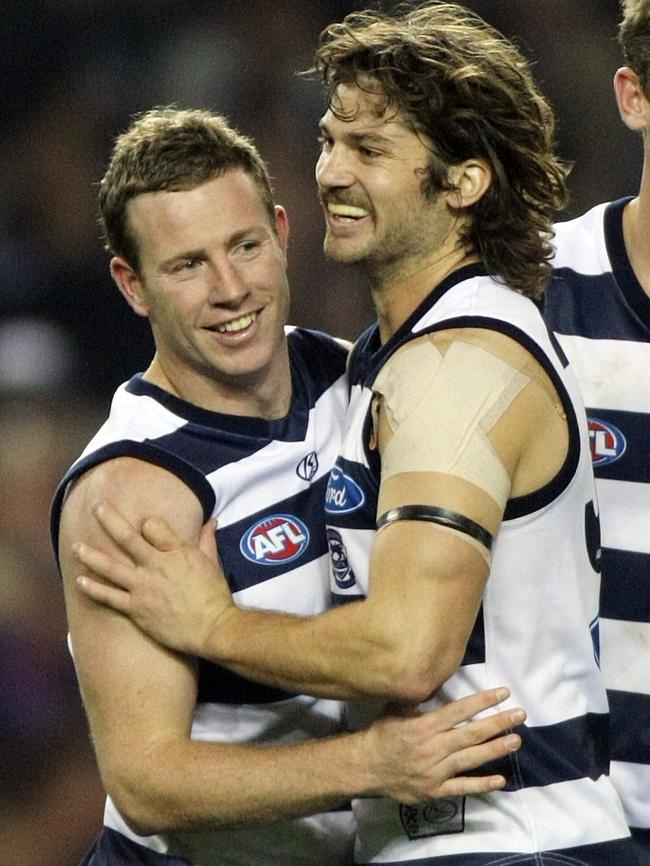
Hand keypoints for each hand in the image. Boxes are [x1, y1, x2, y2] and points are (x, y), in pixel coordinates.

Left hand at [73, 501, 233, 656]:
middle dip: (110, 520)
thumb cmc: (213, 594)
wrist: (212, 628)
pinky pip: (109, 596)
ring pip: (110, 566)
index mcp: (176, 551)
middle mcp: (155, 565)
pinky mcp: (136, 608)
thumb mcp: (211, 562)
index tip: (145, 525)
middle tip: (96, 507)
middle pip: (127, 538)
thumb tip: (210, 520)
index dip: (147, 524)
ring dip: (91, 555)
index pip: (153, 526)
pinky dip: (93, 589)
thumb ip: (206, 539)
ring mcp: (143, 587)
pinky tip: (80, 581)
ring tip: (76, 546)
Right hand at [364, 687, 524, 801]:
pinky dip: (481, 784)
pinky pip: (461, 787)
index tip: (503, 693)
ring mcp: (435, 770)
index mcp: (425, 725)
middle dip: (497, 723)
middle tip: (520, 715)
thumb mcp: (396, 708)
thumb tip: (437, 679)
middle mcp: (433, 746)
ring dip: (495, 749)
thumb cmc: (383, 733)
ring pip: (470, 759)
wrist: (366, 766)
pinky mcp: (435, 790)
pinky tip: (500, 779)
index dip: (483, 701)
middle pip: (471, 734)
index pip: (459, 711)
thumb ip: (420, 699)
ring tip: (516, 740)